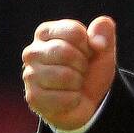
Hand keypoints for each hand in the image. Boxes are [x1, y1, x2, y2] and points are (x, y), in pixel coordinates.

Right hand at [22, 16, 116, 130]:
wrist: (85, 101)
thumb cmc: (89, 69)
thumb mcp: (102, 48)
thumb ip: (104, 32)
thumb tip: (97, 42)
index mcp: (45, 32)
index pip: (73, 32)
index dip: (88, 45)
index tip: (86, 52)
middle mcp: (32, 51)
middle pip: (65, 52)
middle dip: (82, 64)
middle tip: (80, 70)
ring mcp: (30, 75)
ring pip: (65, 76)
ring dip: (78, 82)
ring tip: (74, 83)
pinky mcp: (33, 97)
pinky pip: (64, 98)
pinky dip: (74, 99)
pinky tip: (68, 97)